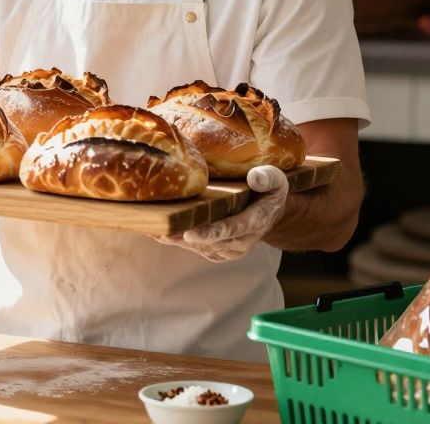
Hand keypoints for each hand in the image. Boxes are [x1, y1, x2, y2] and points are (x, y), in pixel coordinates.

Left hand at [155, 165, 288, 262]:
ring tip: (153, 230)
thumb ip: (268, 178)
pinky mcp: (219, 252)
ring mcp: (230, 249)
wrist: (269, 211)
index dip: (211, 233)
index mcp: (256, 222)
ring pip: (200, 248)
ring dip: (177, 240)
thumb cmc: (269, 190)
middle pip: (210, 241)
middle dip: (184, 238)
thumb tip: (255, 177)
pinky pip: (197, 250)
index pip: (232, 229)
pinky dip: (178, 242)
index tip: (190, 234)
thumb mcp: (276, 179)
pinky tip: (159, 233)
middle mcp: (243, 241)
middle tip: (160, 230)